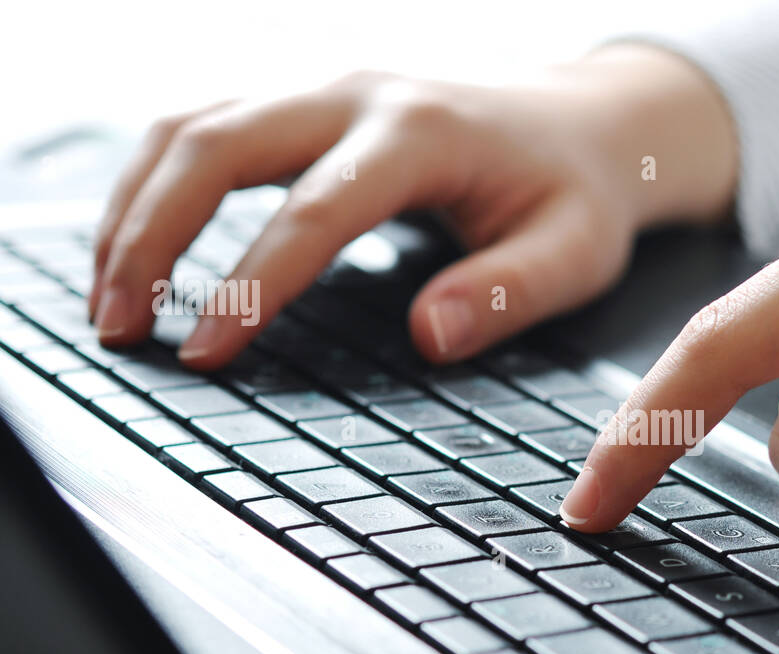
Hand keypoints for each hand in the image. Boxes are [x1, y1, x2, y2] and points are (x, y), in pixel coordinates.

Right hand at [89, 47, 735, 369]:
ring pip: (190, 125)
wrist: (583, 120)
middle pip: (216, 144)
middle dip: (151, 236)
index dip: (251, 286)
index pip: (315, 212)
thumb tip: (429, 337)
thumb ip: (507, 293)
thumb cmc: (578, 192)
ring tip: (109, 298)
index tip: (204, 355)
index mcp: (422, 134)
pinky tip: (138, 243)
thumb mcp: (575, 252)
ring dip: (134, 207)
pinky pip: (202, 126)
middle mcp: (355, 93)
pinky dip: (154, 183)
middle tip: (120, 328)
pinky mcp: (302, 99)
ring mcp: (321, 86)